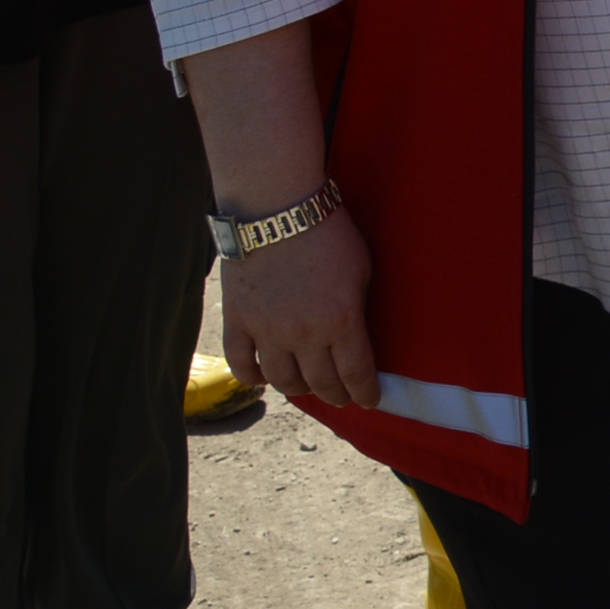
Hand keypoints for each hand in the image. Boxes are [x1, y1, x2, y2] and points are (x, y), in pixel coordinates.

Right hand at [221, 211, 378, 408]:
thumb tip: (359, 334)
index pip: (356, 373)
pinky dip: (252, 378)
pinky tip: (264, 380)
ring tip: (308, 387)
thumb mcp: (362, 269)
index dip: (366, 392)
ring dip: (299, 388)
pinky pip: (242, 363)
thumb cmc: (329, 232)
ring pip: (282, 380)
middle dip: (337, 394)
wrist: (277, 208)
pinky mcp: (238, 321)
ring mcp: (267, 331)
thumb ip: (358, 308)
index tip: (371, 399)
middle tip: (343, 396)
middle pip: (321, 382)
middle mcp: (304, 335)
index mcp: (341, 321)